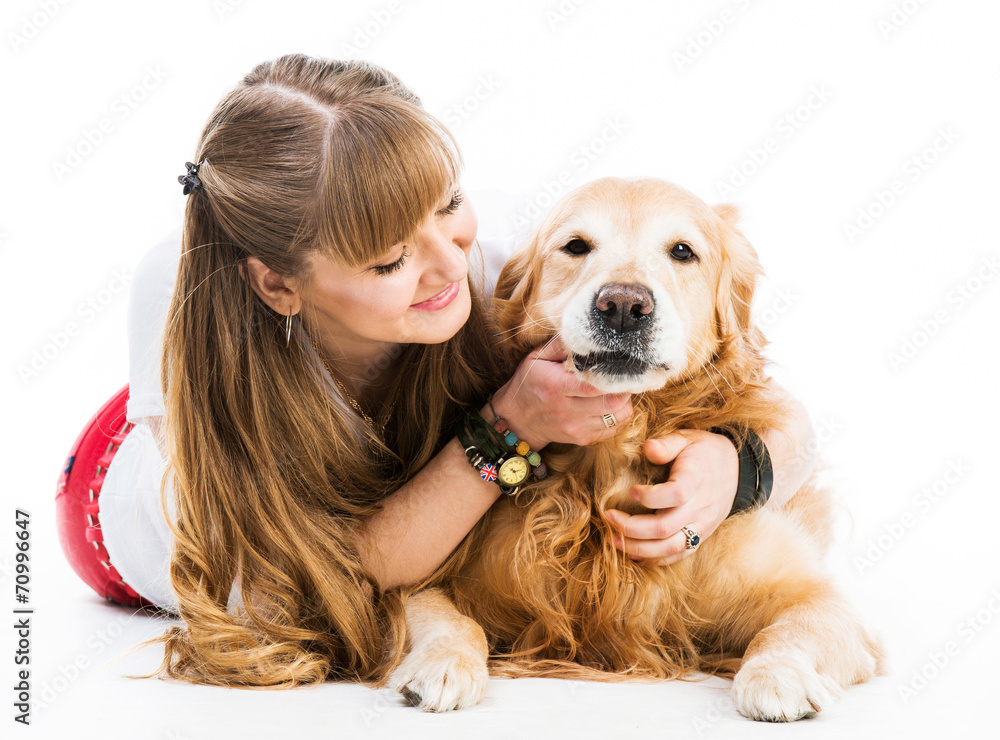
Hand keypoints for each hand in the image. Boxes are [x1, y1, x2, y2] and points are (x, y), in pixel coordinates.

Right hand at [489, 337, 632, 449]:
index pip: (595, 386)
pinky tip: (606, 405)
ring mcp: (576, 428)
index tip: (620, 366)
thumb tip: (584, 337)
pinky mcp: (582, 438)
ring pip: (618, 418)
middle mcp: (568, 411)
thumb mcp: (536, 358)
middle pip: (613, 404)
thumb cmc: (529, 383)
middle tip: (622, 377)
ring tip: (615, 391)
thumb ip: (560, 345)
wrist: (516, 419)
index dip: (614, 377)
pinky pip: (613, 429)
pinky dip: (616, 416)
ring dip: (623, 402)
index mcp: (557, 387)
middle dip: (624, 389)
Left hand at [603, 430, 739, 565]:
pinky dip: (656, 558)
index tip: (630, 491)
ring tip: (613, 541)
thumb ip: (666, 444)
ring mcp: (702, 525)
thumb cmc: (704, 452)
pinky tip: (634, 553)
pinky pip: (680, 554)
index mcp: (696, 479)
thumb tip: (647, 448)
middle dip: (632, 528)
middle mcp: (700, 506)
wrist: (735, 469)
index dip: (650, 496)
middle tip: (608, 519)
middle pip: (666, 527)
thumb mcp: (687, 438)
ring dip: (639, 548)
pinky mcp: (701, 535)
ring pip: (671, 547)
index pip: (676, 494)